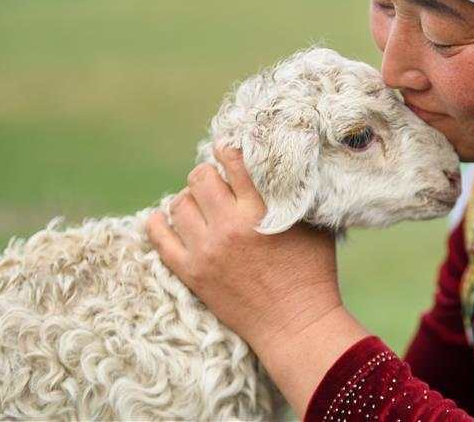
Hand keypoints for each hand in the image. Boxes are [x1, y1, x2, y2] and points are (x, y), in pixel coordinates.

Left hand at [146, 143, 370, 416]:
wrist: (295, 324)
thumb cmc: (312, 273)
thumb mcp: (314, 225)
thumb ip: (298, 195)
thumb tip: (292, 166)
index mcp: (260, 210)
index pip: (233, 162)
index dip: (228, 150)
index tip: (227, 149)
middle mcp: (229, 226)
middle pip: (200, 178)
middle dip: (207, 173)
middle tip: (215, 180)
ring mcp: (206, 250)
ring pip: (179, 203)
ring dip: (189, 198)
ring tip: (200, 203)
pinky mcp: (191, 272)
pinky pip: (160, 238)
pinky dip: (158, 223)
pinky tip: (164, 217)